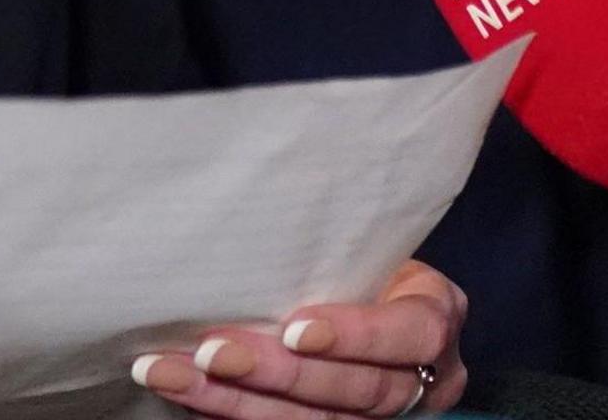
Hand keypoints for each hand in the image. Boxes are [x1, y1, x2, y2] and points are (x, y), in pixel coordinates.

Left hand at [137, 260, 469, 419]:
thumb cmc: (354, 255)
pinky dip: (231, 412)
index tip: (294, 328)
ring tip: (174, 375)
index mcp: (432, 322)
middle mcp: (420, 380)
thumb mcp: (363, 241)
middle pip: (357, 389)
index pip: (411, 335)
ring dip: (236, 402)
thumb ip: (334, 244)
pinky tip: (188, 394)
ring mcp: (380, 415)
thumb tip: (251, 208)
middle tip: (211, 353)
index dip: (355, 335)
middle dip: (277, 373)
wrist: (361, 292)